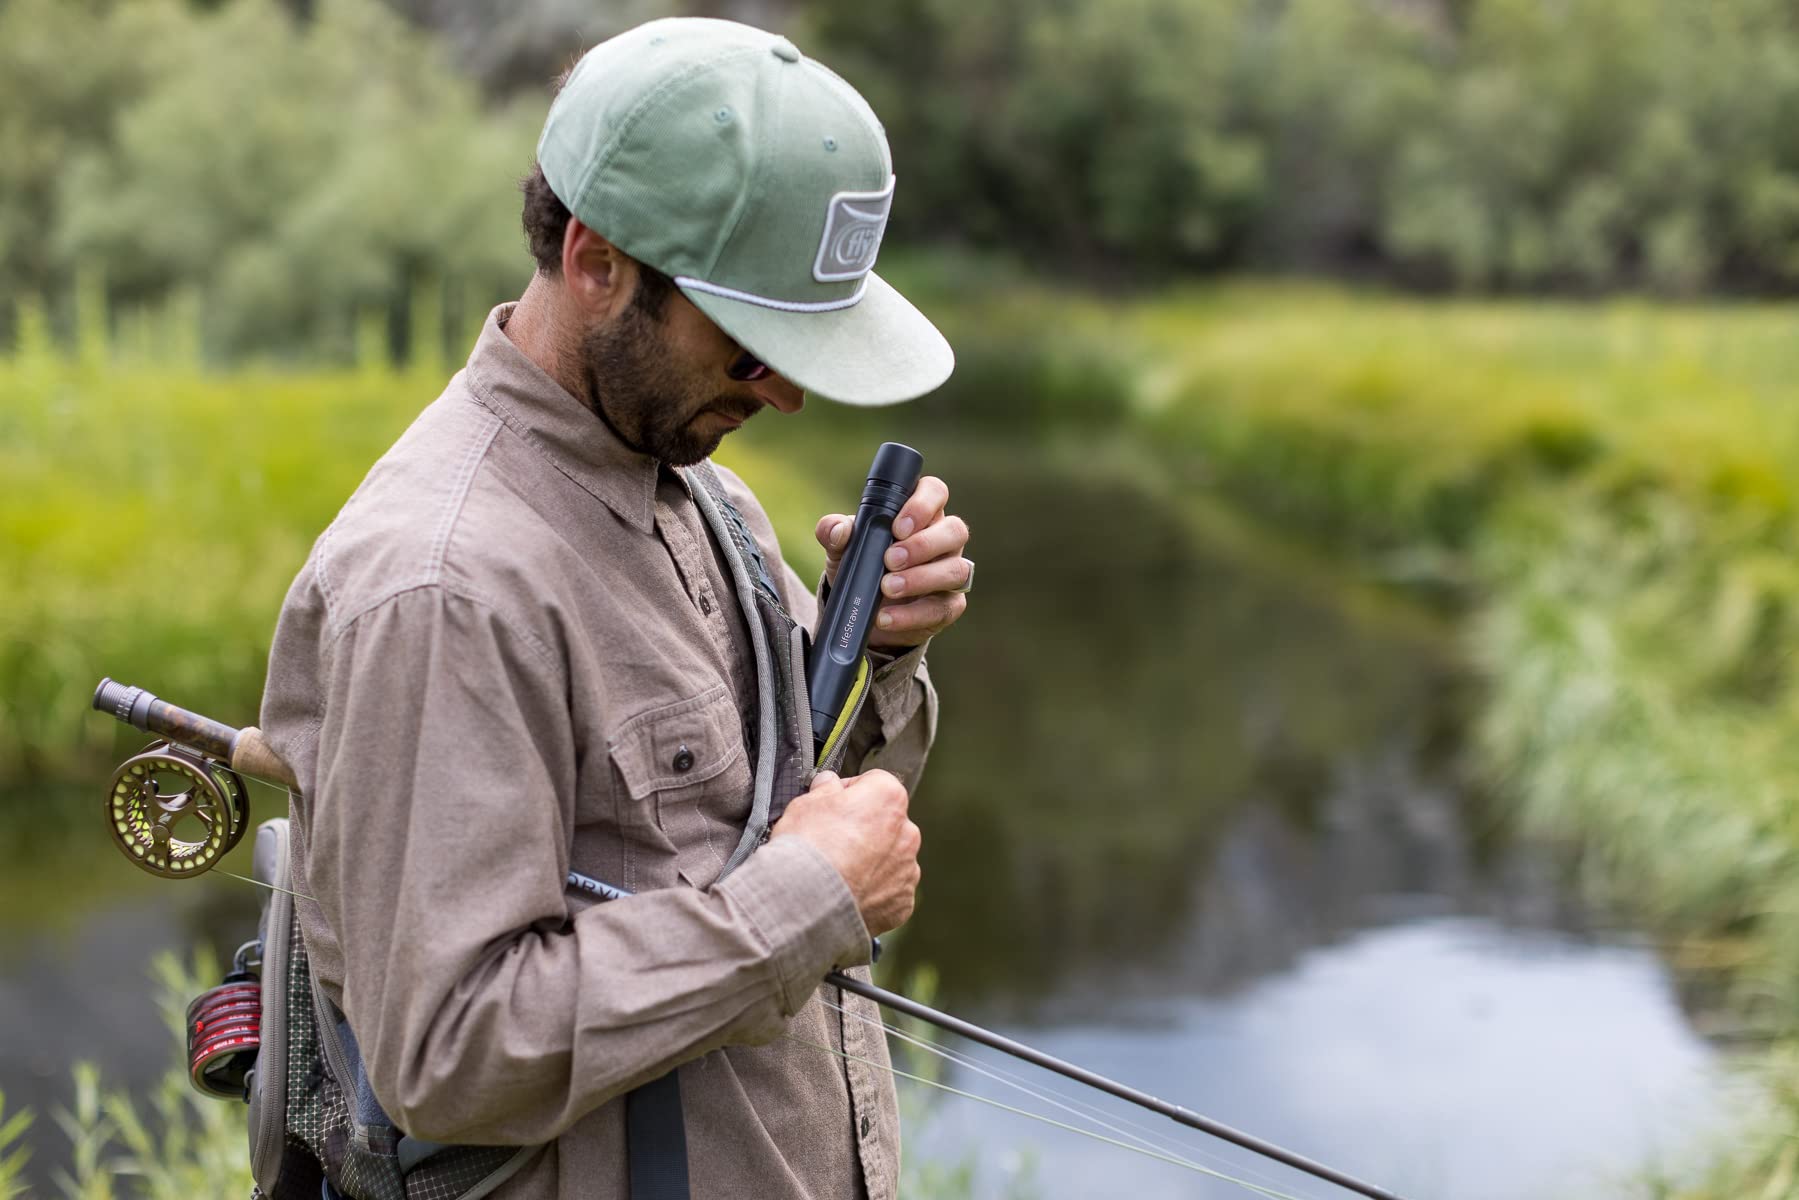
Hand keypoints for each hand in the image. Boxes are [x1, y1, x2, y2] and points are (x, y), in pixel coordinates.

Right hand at [769, 769, 920, 937]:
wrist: (807, 901)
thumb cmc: (808, 847)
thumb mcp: (806, 802)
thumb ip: (825, 789)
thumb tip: (829, 784)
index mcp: (888, 798)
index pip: (873, 784)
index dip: (848, 794)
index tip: (831, 806)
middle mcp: (907, 832)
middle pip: (885, 824)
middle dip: (863, 830)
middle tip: (832, 843)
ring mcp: (907, 870)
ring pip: (889, 859)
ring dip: (870, 863)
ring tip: (837, 873)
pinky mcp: (902, 902)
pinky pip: (888, 891)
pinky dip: (872, 892)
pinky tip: (847, 894)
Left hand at [814, 474, 970, 649]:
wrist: (861, 610)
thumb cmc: (861, 564)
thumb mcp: (841, 547)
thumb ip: (834, 532)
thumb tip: (839, 530)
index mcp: (921, 513)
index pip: (935, 492)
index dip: (922, 505)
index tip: (897, 527)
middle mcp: (943, 539)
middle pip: (955, 531)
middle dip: (922, 545)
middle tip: (889, 560)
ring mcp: (950, 572)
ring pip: (956, 570)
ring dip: (920, 579)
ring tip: (887, 589)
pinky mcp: (949, 606)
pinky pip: (944, 608)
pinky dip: (913, 615)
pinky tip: (887, 617)